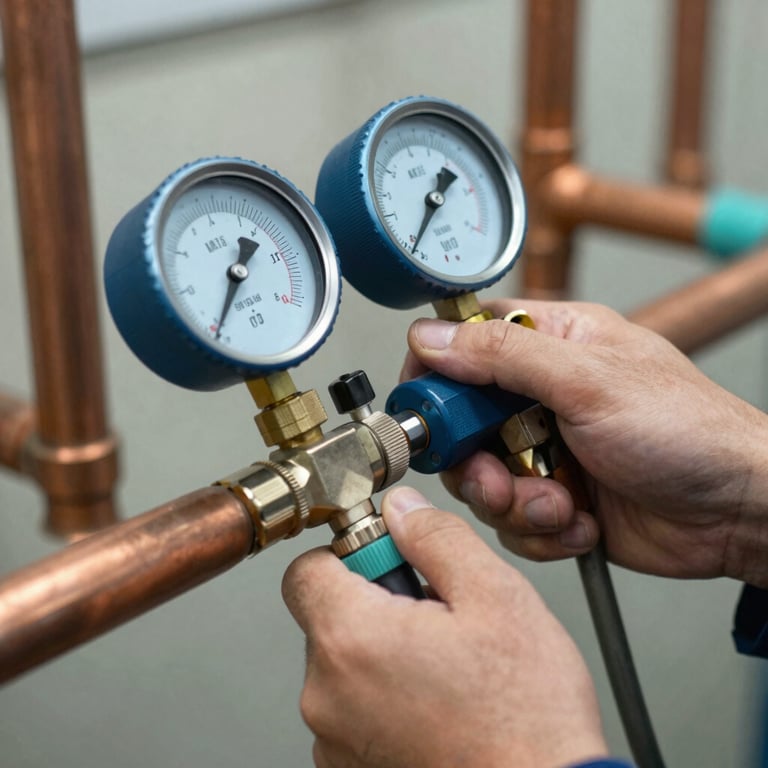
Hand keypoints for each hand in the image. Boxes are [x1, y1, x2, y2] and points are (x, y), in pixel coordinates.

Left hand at [282, 486, 607, 767]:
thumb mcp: (495, 595)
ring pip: (344, 665)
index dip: (348, 553)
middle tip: (435, 618)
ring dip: (382, 654)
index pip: (306, 569)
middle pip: (327, 616)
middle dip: (375, 604)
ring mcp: (335, 741)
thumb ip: (436, 537)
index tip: (388, 560)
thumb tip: (402, 510)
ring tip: (443, 669)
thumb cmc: (527, 716)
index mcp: (352, 640)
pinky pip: (353, 710)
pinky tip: (436, 704)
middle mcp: (327, 696)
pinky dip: (384, 699)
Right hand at [402, 299, 767, 586]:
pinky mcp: (554, 497)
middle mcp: (541, 396)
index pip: (467, 340)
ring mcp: (545, 449)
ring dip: (513, 501)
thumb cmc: (688, 432)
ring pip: (480, 478)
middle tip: (496, 473)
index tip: (424, 406)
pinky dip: (540, 529)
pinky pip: (511, 519)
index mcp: (552, 345)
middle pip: (462, 421)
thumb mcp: (590, 381)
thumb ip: (504, 356)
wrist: (736, 513)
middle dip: (474, 459)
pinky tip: (580, 521)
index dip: (436, 370)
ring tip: (558, 503)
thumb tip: (433, 337)